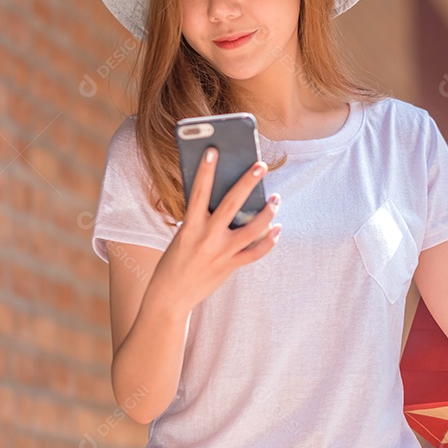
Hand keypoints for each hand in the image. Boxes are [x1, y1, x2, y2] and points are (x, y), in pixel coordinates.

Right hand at [147, 149, 280, 317]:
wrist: (169, 297)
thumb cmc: (176, 260)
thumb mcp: (183, 235)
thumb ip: (202, 219)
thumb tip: (226, 198)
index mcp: (189, 226)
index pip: (198, 192)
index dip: (205, 170)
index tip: (213, 150)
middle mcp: (206, 238)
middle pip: (231, 204)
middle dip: (247, 182)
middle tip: (261, 166)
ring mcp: (220, 254)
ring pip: (252, 229)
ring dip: (268, 212)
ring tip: (277, 199)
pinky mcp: (230, 267)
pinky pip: (256, 252)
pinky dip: (269, 240)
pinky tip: (277, 228)